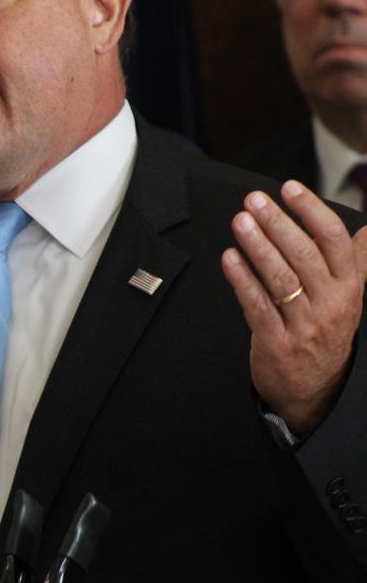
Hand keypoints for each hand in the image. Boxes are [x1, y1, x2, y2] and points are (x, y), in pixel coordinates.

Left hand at [221, 180, 363, 434]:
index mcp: (350, 288)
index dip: (311, 211)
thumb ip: (355, 263)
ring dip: (257, 245)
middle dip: (277, 223)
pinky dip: (241, 280)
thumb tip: (365, 228)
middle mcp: (331, 305)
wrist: (315, 395)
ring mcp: (305, 326)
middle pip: (304, 255)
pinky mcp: (277, 343)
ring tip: (240, 221)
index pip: (334, 241)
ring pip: (280, 278)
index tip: (290, 187)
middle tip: (254, 199)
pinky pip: (257, 305)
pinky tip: (229, 258)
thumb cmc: (326, 334)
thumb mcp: (349, 299)